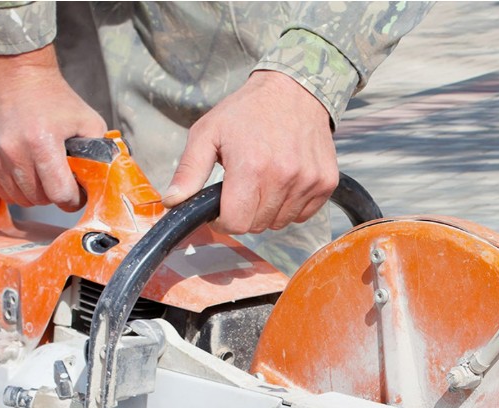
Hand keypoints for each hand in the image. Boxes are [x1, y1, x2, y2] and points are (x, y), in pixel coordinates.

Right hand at [0, 45, 106, 210]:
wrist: (13, 72)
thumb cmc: (54, 97)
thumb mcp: (87, 119)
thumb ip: (99, 150)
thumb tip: (104, 178)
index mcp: (42, 142)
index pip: (60, 194)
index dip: (74, 199)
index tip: (78, 193)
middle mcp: (14, 152)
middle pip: (40, 199)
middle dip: (55, 195)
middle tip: (61, 181)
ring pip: (19, 198)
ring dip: (35, 195)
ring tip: (44, 177)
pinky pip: (2, 190)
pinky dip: (16, 190)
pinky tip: (26, 174)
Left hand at [161, 70, 338, 234]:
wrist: (295, 90)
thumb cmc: (247, 112)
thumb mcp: (208, 133)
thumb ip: (188, 170)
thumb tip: (172, 202)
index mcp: (251, 167)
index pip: (236, 224)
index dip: (225, 219)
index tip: (224, 204)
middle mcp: (284, 177)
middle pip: (257, 226)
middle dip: (245, 212)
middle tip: (243, 186)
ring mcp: (308, 181)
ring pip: (280, 223)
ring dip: (268, 210)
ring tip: (265, 180)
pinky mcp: (326, 183)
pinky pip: (302, 215)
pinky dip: (290, 205)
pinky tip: (284, 181)